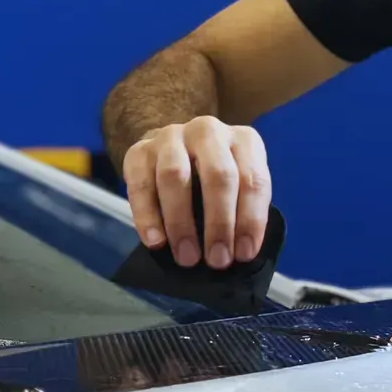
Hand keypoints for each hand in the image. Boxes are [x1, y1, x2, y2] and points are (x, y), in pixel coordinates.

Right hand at [121, 117, 270, 269]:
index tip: (243, 254)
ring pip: (174, 175)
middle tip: (217, 260)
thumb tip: (238, 253)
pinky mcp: (139, 150)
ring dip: (181, 222)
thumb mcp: (239, 186)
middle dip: (219, 222)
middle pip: (217, 174)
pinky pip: (140, 183)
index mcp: (243, 141)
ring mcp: (171, 137)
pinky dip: (147, 215)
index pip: (252, 179)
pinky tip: (155, 242)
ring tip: (187, 256)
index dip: (250, 219)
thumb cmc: (215, 178)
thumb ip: (242, 210)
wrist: (174, 150)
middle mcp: (208, 132)